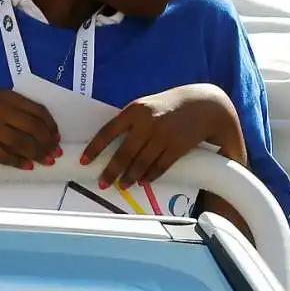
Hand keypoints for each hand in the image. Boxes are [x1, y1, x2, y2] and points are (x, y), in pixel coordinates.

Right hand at [0, 90, 59, 168]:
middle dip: (48, 143)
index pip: (39, 111)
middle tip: (55, 152)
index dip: (52, 126)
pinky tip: (27, 166)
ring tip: (46, 161)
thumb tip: (44, 128)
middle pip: (34, 129)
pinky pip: (5, 156)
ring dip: (38, 154)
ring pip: (23, 144)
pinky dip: (19, 162)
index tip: (57, 136)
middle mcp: (0, 110)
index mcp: (6, 97)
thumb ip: (18, 108)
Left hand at [81, 84, 246, 188]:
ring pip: (142, 162)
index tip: (85, 161)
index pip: (108, 131)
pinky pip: (160, 165)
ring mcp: (164, 135)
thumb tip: (113, 146)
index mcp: (136, 109)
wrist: (204, 105)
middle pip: (125, 152)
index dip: (95, 148)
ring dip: (131, 176)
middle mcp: (148, 122)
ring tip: (123, 185)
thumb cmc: (172, 106)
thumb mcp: (149, 105)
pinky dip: (151, 175)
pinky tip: (144, 180)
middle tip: (103, 182)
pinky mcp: (178, 146)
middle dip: (112, 170)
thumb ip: (132, 122)